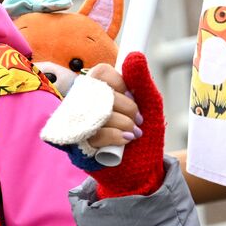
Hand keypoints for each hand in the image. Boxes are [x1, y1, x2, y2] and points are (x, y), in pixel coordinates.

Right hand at [87, 53, 166, 198]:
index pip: (100, 73)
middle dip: (127, 106)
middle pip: (99, 91)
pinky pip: (93, 134)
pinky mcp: (75, 146)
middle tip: (139, 119)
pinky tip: (125, 141)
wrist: (143, 171)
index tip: (133, 95)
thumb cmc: (143, 137)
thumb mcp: (149, 105)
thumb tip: (134, 55)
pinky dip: (115, 136)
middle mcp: (83, 106)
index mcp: (99, 93)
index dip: (119, 82)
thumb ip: (141, 80)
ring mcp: (77, 126)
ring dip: (123, 122)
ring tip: (134, 133)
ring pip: (96, 112)